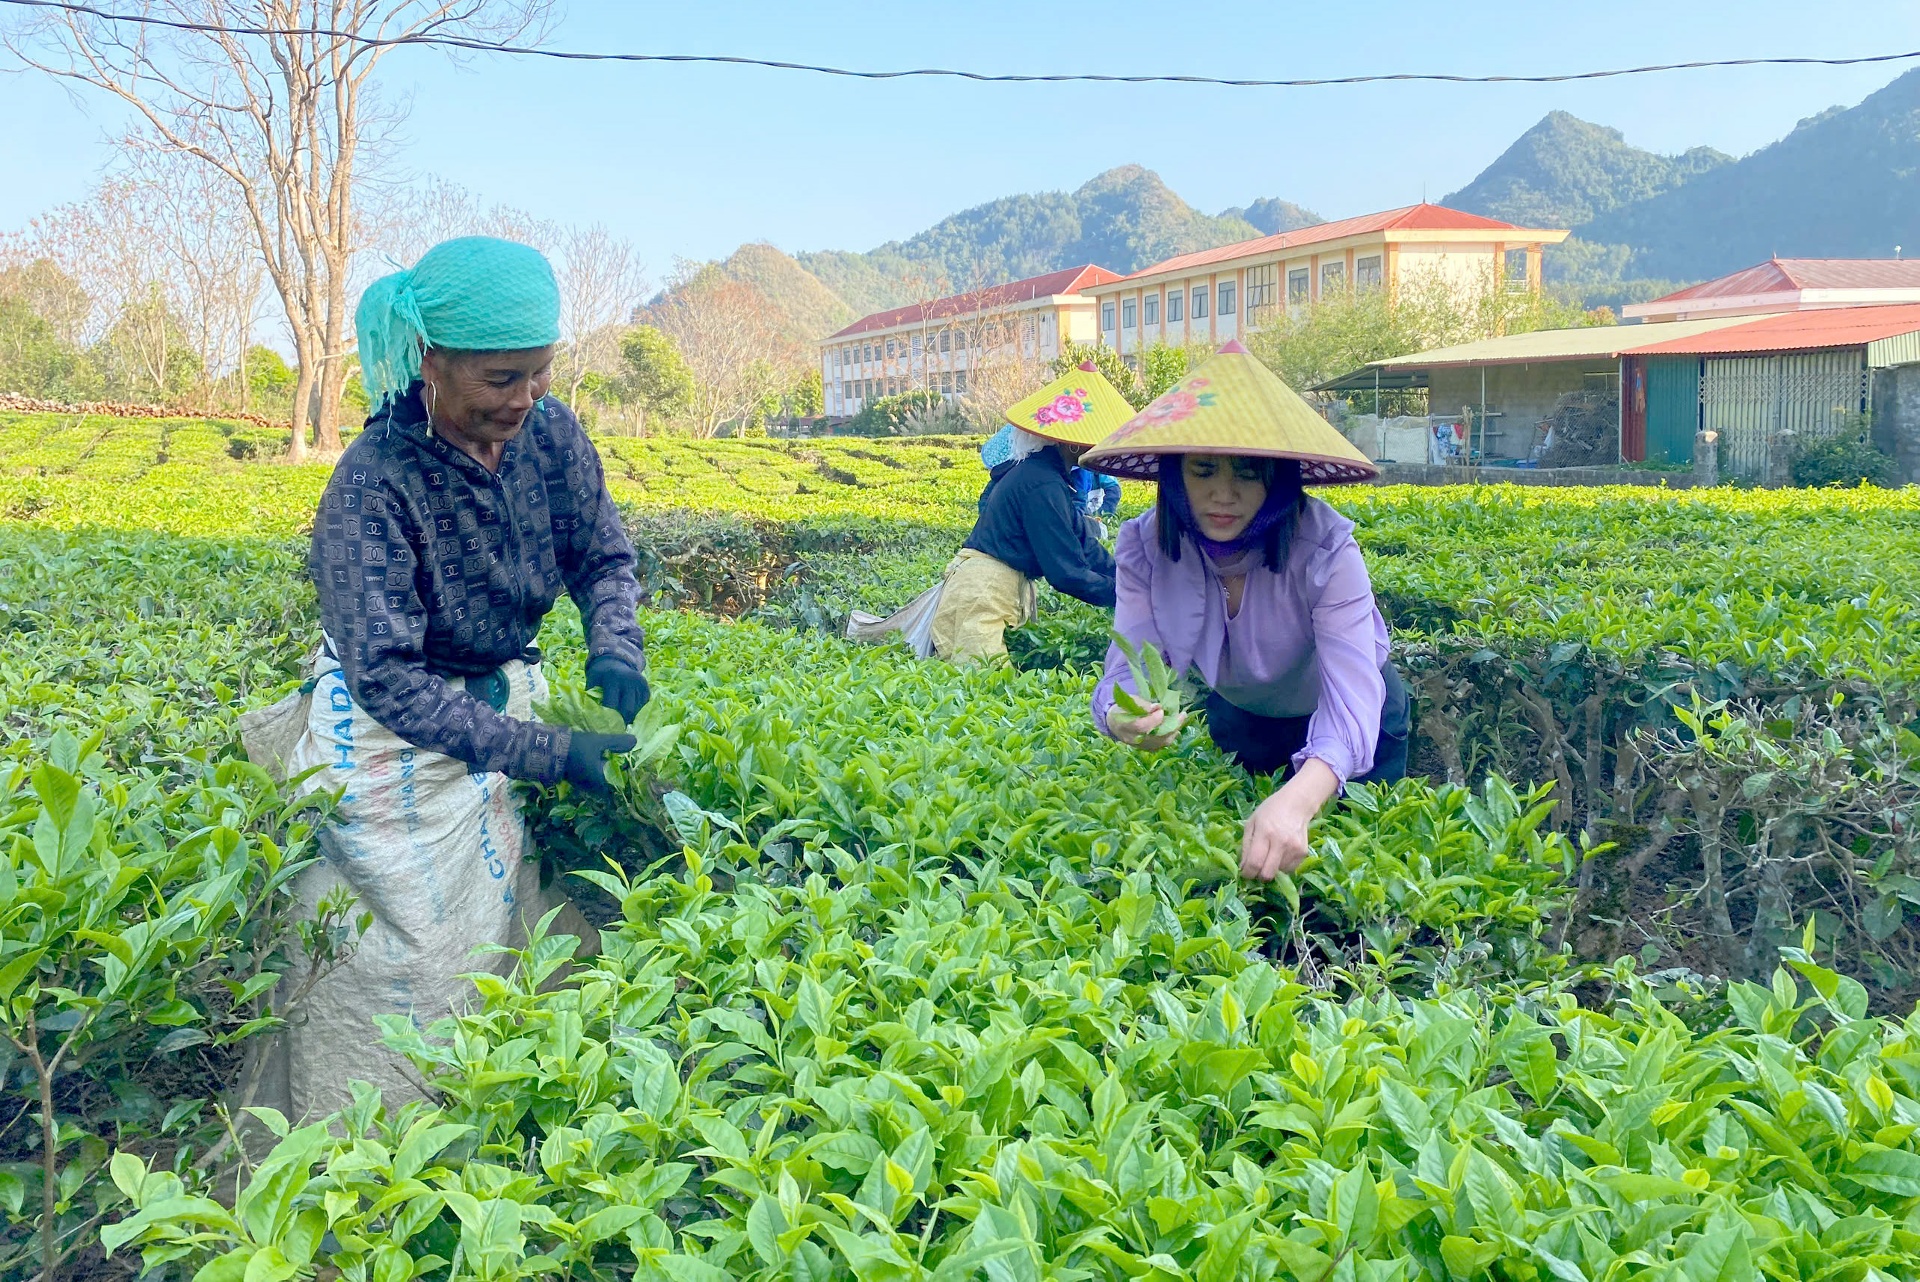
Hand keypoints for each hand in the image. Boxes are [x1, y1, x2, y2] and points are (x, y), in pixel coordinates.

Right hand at [563, 730, 636, 793]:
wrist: (548, 751)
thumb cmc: (576, 747)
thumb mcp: (598, 742)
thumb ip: (617, 743)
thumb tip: (636, 741)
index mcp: (601, 779)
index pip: (620, 780)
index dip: (626, 772)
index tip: (629, 762)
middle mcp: (593, 786)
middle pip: (610, 783)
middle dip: (616, 773)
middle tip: (621, 760)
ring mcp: (584, 785)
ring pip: (600, 782)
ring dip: (605, 772)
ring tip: (609, 759)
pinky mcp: (576, 781)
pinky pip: (591, 779)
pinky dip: (595, 772)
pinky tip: (596, 761)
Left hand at [586, 656, 650, 722]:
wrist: (616, 661)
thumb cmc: (601, 674)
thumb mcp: (593, 680)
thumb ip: (591, 695)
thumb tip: (593, 715)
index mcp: (613, 678)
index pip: (612, 704)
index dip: (608, 717)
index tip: (604, 725)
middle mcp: (629, 680)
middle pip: (628, 709)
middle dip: (621, 720)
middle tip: (614, 726)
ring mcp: (640, 684)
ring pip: (637, 709)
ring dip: (629, 717)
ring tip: (621, 720)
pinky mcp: (646, 688)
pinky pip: (643, 706)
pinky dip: (636, 711)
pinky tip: (628, 711)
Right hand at [1109, 703, 1185, 751]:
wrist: (1113, 723)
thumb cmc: (1122, 709)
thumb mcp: (1129, 701)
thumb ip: (1143, 705)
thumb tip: (1158, 707)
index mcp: (1124, 725)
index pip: (1141, 727)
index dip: (1154, 720)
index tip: (1162, 710)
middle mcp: (1132, 739)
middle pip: (1155, 737)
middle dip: (1171, 726)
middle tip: (1181, 714)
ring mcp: (1139, 745)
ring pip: (1160, 743)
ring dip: (1173, 731)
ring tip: (1181, 719)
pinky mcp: (1145, 748)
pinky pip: (1160, 745)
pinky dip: (1170, 736)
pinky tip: (1175, 727)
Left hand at [1239, 760, 1340, 880]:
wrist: (1296, 804)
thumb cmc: (1270, 811)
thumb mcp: (1252, 823)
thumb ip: (1246, 846)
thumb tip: (1243, 868)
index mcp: (1265, 833)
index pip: (1255, 862)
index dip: (1247, 873)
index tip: (1244, 874)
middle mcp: (1281, 843)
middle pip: (1268, 874)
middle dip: (1259, 876)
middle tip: (1256, 869)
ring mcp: (1294, 849)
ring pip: (1278, 873)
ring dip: (1271, 869)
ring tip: (1271, 854)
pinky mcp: (1303, 853)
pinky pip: (1289, 869)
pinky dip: (1282, 866)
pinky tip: (1281, 853)